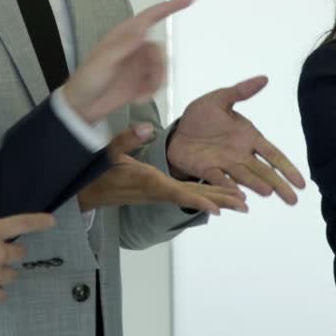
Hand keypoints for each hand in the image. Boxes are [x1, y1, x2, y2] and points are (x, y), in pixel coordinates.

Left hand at [62, 0, 193, 124]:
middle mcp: (134, 47)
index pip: (151, 16)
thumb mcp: (103, 61)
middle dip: (159, 67)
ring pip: (162, 67)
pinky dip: (152, 91)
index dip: (170, 6)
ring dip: (156, 81)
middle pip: (160, 49)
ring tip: (142, 94)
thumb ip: (123, 45)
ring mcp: (138, 64)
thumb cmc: (87, 80)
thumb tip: (141, 29)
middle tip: (152, 82)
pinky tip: (138, 98)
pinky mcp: (141, 81)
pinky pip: (158, 82)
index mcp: (124, 36)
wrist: (83, 107)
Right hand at [77, 123, 247, 214]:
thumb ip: (129, 138)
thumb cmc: (100, 171)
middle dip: (218, 201)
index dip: (198, 200)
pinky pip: (187, 194)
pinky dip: (205, 195)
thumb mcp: (111, 152)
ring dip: (217, 200)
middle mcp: (159, 191)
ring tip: (242, 204)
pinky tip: (221, 197)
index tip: (218, 208)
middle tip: (244, 206)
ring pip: (194, 197)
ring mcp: (160, 193)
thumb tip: (148, 127)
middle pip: (194, 198)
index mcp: (149, 182)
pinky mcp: (160, 191)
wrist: (91, 191)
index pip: (177, 193)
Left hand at [167, 76, 306, 204]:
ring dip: (256, 184)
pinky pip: (219, 178)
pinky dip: (228, 187)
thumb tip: (264, 78)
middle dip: (279, 184)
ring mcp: (224, 163)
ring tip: (268, 192)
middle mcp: (240, 154)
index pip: (273, 154)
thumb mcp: (219, 99)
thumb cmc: (201, 117)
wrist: (176, 132)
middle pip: (264, 171)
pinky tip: (238, 196)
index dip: (286, 168)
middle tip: (293, 200)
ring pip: (245, 176)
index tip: (301, 183)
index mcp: (248, 137)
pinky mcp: (207, 169)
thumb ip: (241, 91)